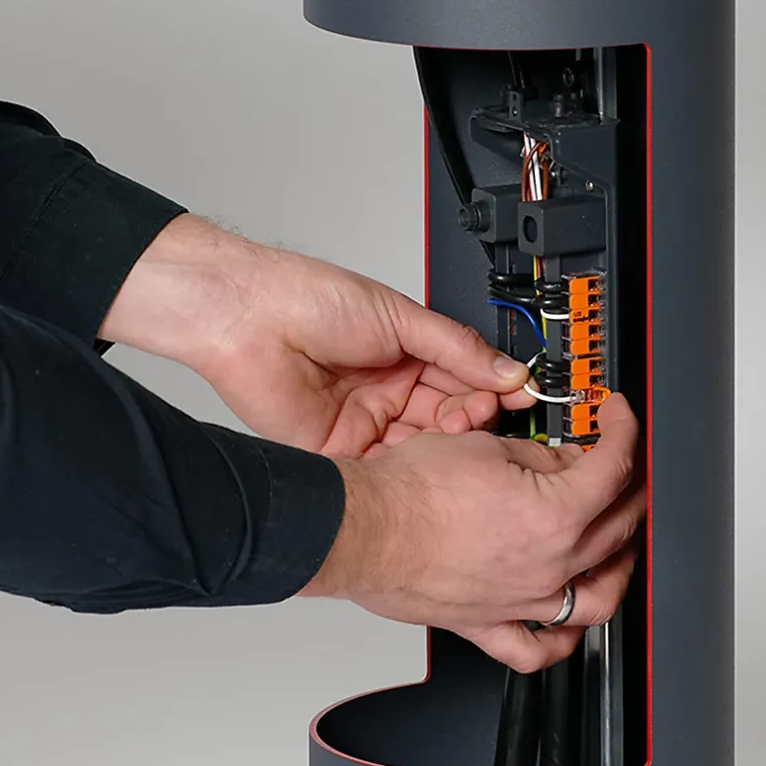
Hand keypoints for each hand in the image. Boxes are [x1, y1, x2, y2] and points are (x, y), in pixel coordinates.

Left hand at [101, 215, 532, 455]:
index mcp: (405, 354)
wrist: (247, 320)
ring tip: (467, 429)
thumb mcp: (399, 317)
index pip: (462, 378)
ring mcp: (366, 424)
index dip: (489, 387)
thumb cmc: (308, 300)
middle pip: (447, 416)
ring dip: (449, 440)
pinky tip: (436, 456)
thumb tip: (506, 369)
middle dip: (473, 415)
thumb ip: (455, 347)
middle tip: (490, 411)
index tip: (518, 392)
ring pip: (424, 444)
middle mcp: (388, 392)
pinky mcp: (342, 452)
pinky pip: (389, 465)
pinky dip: (415, 463)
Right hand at [302, 393, 644, 672]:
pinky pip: (536, 648)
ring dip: (619, 566)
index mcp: (555, 515)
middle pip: (618, 527)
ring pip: (598, 597)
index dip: (623, 432)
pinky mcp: (487, 624)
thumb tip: (560, 461)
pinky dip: (561, 640)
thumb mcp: (484, 446)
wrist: (362, 528)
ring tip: (620, 545)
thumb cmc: (409, 492)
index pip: (613, 468)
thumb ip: (537, 457)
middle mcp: (549, 565)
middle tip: (619, 464)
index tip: (618, 418)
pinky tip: (567, 627)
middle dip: (628, 485)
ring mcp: (521, 601)